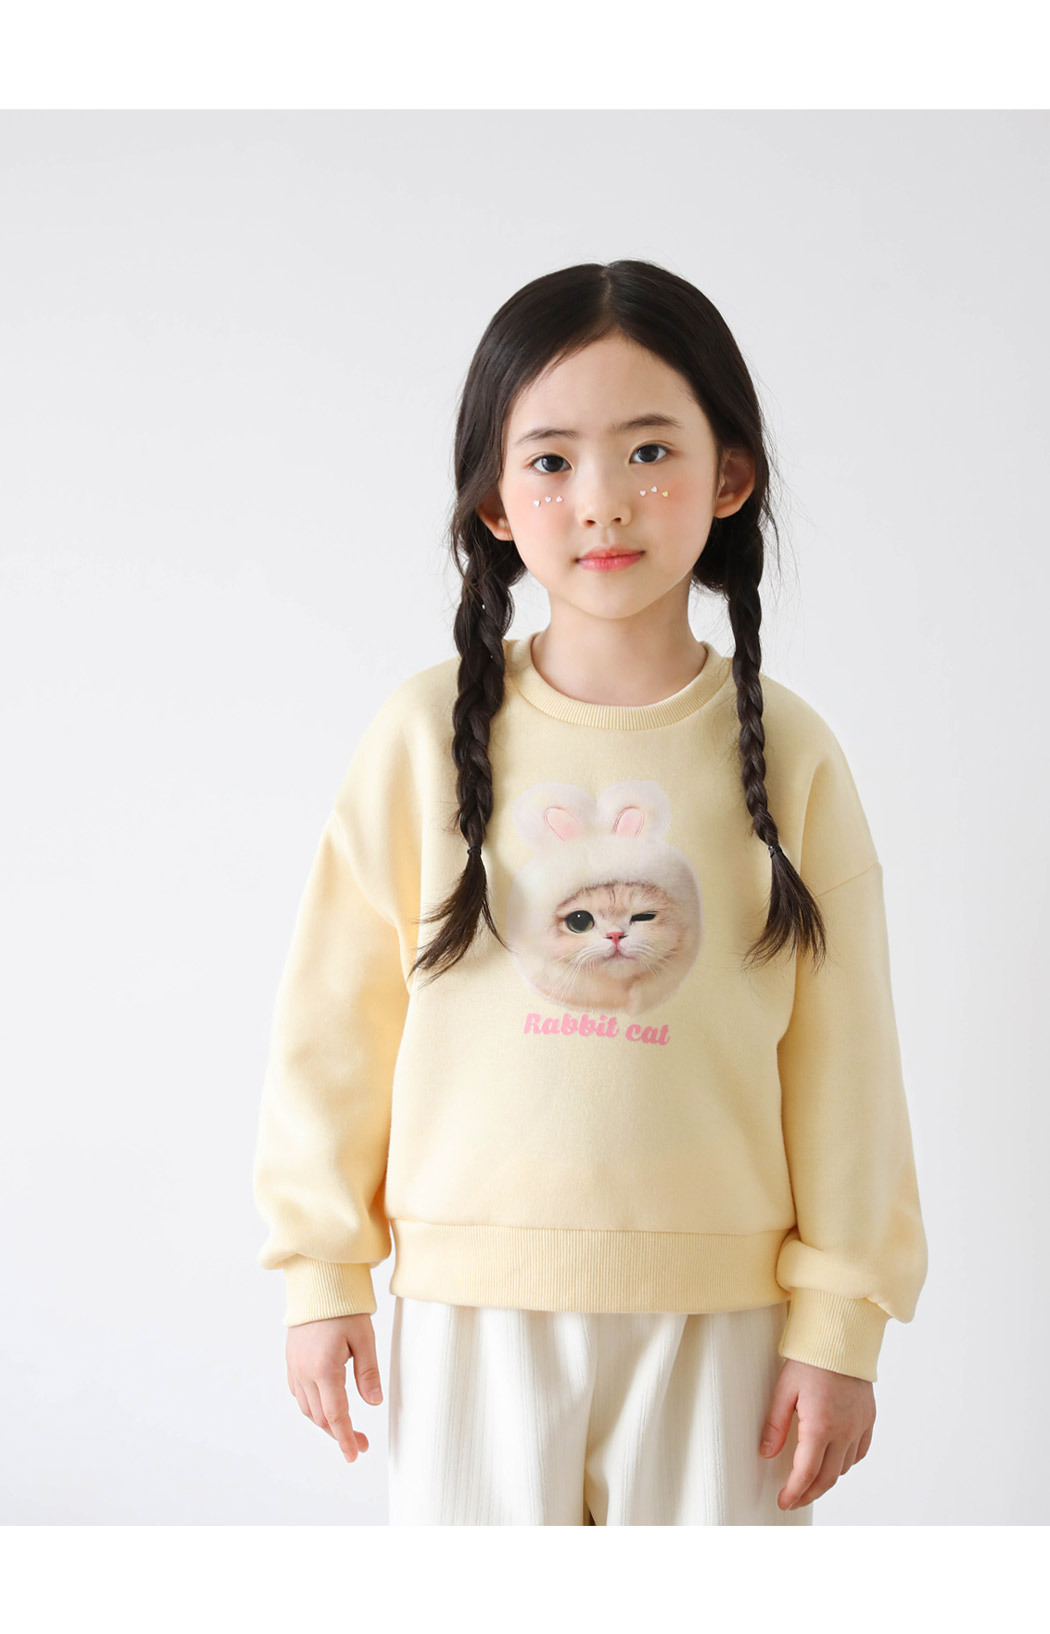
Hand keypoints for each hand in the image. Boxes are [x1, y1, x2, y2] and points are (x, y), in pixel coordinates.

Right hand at [286, 1312, 383, 1464]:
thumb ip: (368, 1373)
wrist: (318, 1284)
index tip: (355, 1454)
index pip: (335, 1415)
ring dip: (325, 1423)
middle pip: (320, 1417)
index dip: (345, 1438)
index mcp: (324, 1369)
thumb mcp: (364, 1338)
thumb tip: (373, 1403)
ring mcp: (295, 1368)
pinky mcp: (291, 1361)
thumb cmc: (344, 1308)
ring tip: (345, 1428)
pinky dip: (312, 1407)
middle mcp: (304, 1373)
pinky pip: (299, 1394)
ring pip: (307, 1409)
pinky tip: (325, 1407)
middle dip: (339, 1434)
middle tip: (361, 1443)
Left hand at [759, 1357, 875, 1510]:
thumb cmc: (810, 1359)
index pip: (806, 1473)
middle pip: (827, 1478)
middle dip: (809, 1493)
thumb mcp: (784, 1389)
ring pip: (844, 1468)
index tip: (783, 1501)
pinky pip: (860, 1452)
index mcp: (820, 1426)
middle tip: (793, 1499)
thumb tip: (766, 1453)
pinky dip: (846, 1463)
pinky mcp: (868, 1419)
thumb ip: (775, 1425)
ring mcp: (859, 1426)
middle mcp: (844, 1432)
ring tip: (810, 1480)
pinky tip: (834, 1461)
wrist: (842, 1337)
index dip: (794, 1492)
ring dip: (827, 1479)